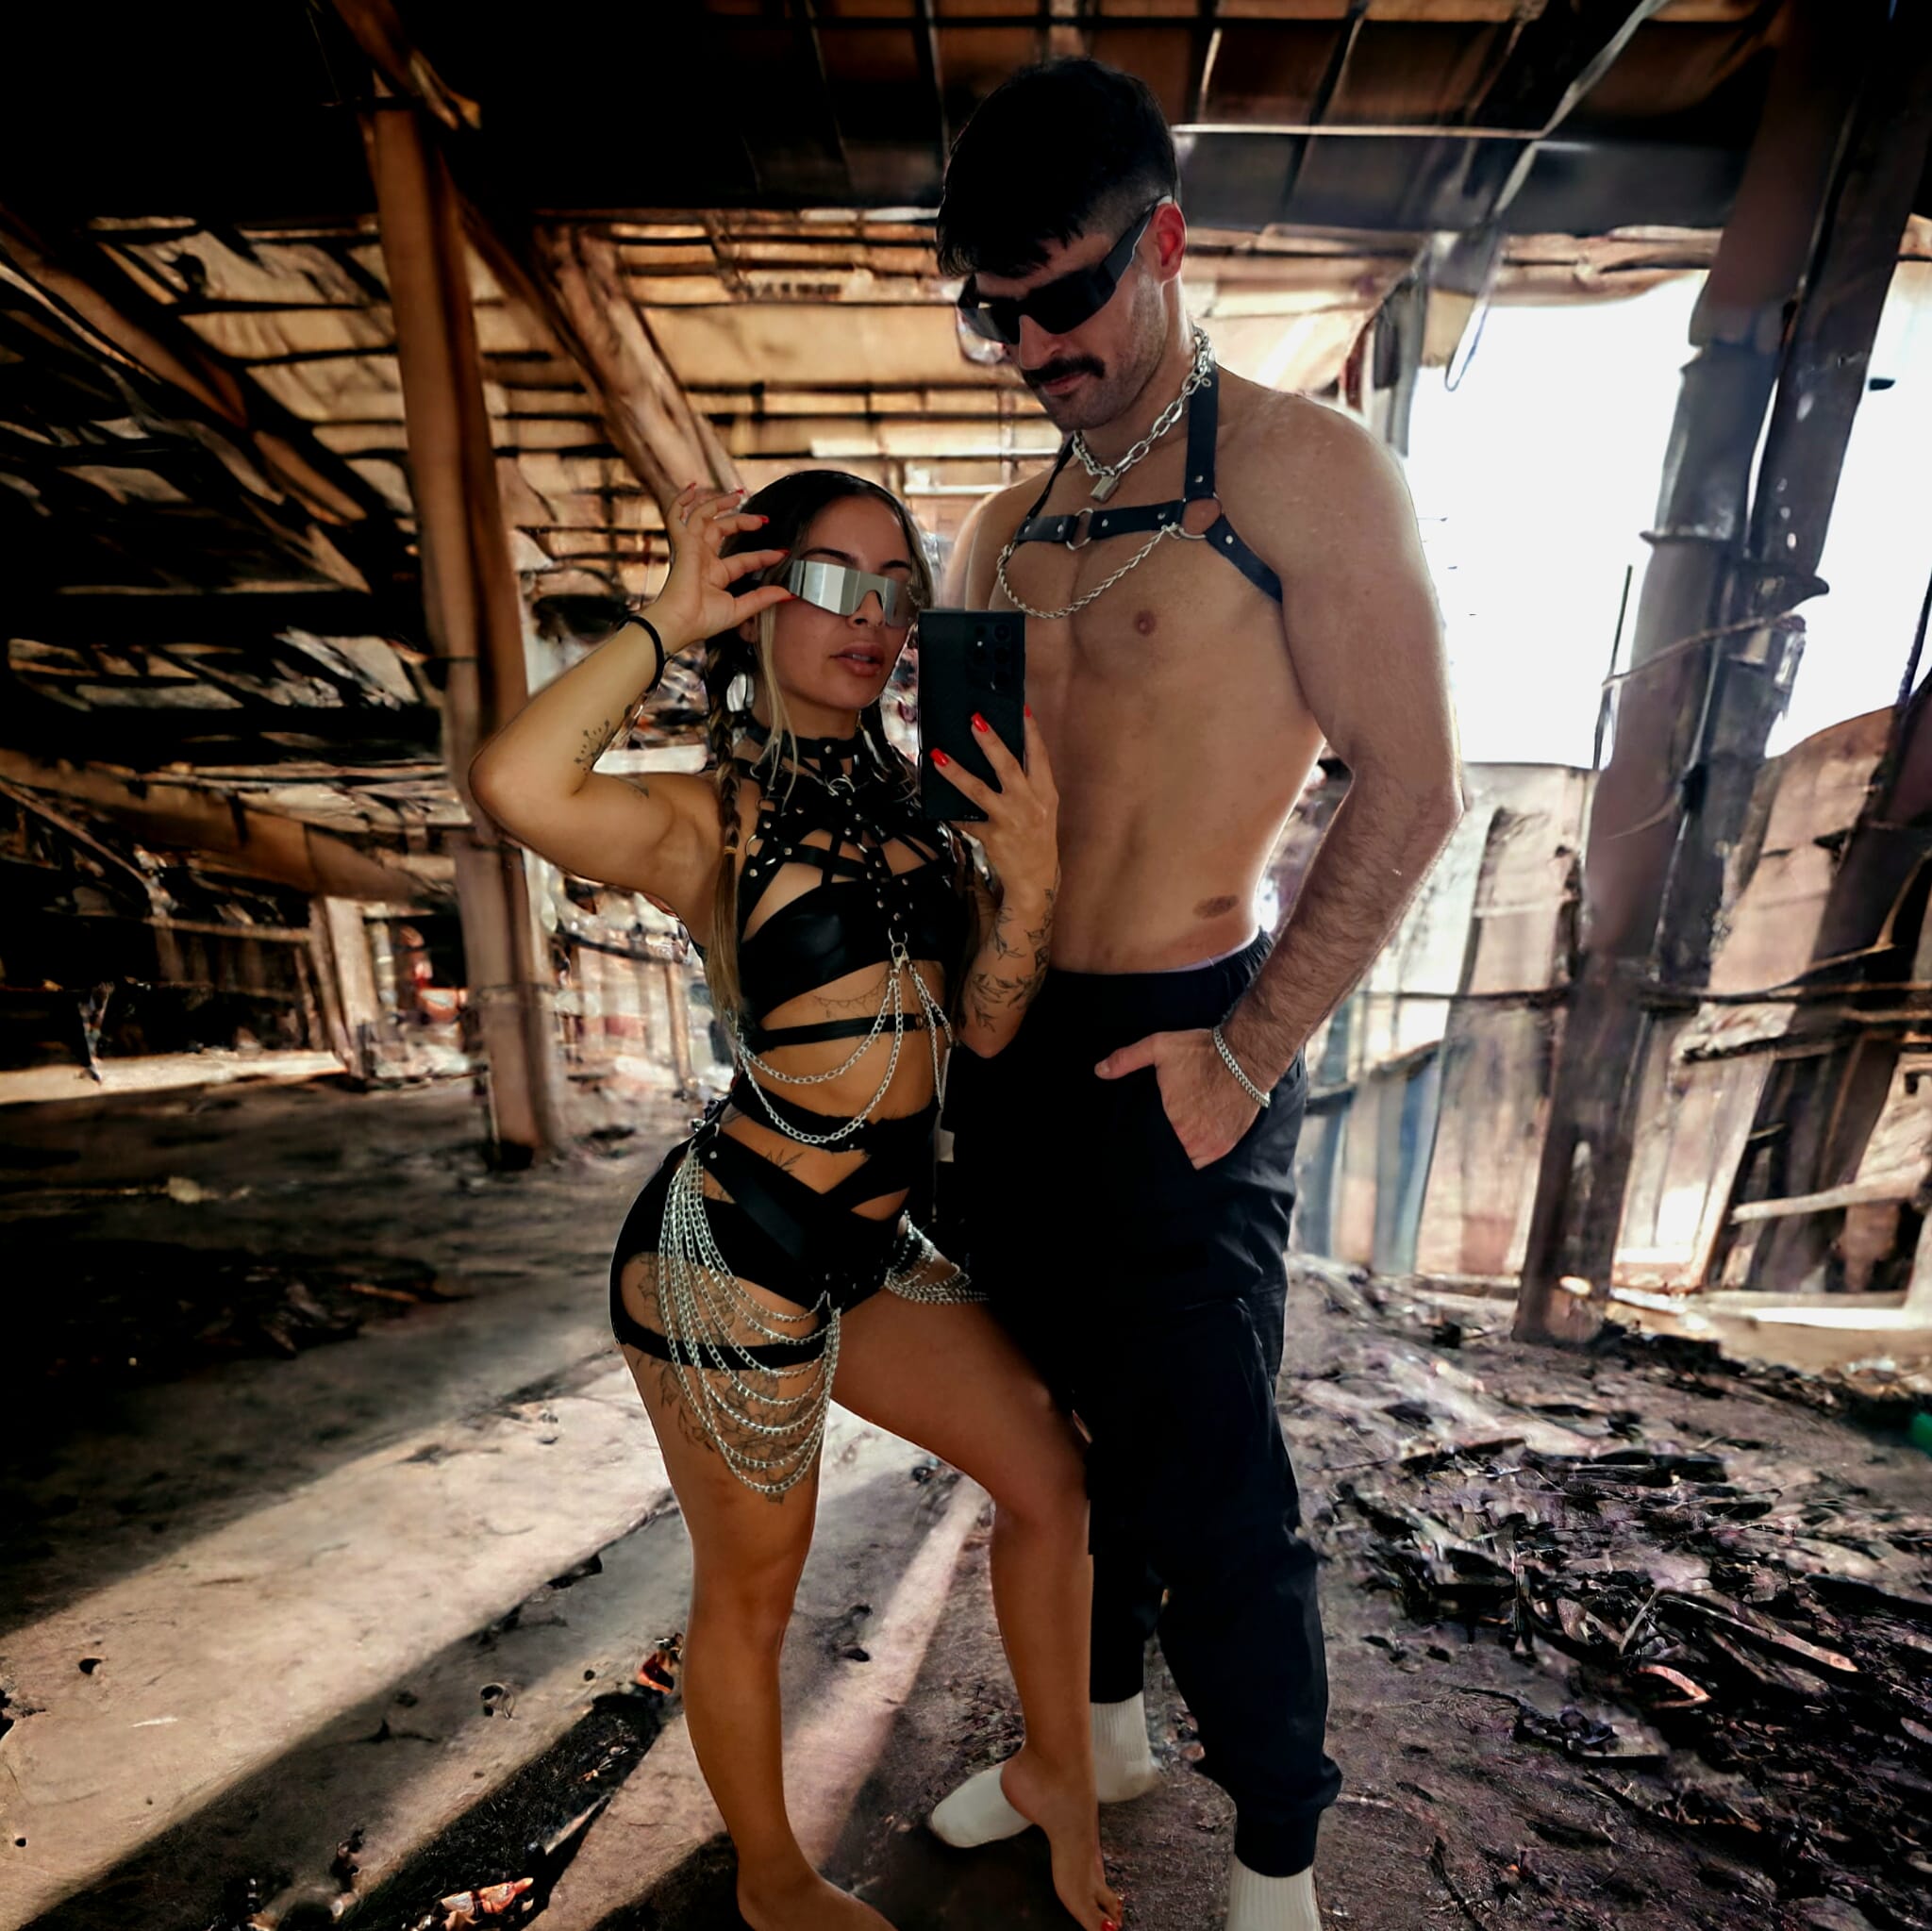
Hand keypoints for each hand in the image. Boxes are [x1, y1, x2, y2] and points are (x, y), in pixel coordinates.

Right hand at [650, 483, 793, 643]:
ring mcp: (691, 549)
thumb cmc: (703, 620)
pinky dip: (680, 501)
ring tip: (738, 494)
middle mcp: (703, 559)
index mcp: (715, 575)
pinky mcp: (682, 543)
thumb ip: (763, 598)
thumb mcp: (740, 609)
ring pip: (704, 517)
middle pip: (723, 530)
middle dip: (743, 521)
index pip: (744, 559)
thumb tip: (788, 594)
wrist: (682, 622)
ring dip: (719, 503)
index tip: (782, 554)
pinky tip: (691, 489)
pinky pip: (675, 517)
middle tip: (763, 520)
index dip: (763, 556)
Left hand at [933, 707, 1059, 908]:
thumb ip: (1029, 782)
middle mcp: (1030, 805)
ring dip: (957, 772)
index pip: (1040, 756)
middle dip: (991, 742)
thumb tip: (1000, 752)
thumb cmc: (1037, 836)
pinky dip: (952, 811)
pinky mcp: (992, 836)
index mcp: (1046, 793)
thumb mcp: (1042, 807)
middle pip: (1009, 766)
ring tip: (939, 756)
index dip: (1031, 731)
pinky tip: (936, 802)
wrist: (1035, 878)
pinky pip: (966, 819)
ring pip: (979, 791)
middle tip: (974, 720)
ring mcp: (1010, 821)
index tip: (1021, 708)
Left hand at [1095, 1028, 1256, 1169]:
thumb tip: (1098, 1071)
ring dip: (1182, 1153)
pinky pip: (1207, 1162)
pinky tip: (1195, 1141)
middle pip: (1169, 1154)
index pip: (1150, 1143)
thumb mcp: (1159, 1047)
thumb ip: (1127, 1059)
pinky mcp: (1227, 1146)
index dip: (1145, 1141)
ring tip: (1176, 1139)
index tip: (1142, 1134)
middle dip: (1163, 1148)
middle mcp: (1191, 1140)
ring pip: (1187, 1161)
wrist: (1246, 1056)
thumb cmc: (1201, 1051)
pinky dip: (1200, 1154)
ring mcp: (1211, 1146)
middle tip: (1160, 1134)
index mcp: (1171, 1122)